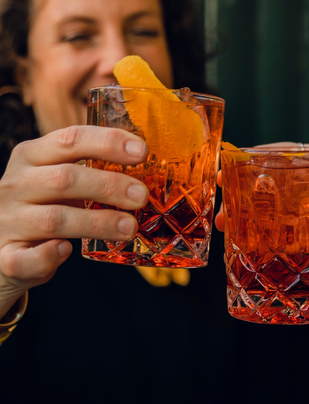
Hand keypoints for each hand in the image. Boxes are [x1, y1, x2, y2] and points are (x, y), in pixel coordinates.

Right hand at [0, 126, 148, 318]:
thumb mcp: (56, 180)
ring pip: (54, 219)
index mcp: (32, 157)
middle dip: (110, 185)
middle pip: (65, 178)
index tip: (142, 150)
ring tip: (129, 227)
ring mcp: (8, 221)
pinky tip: (67, 252)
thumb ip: (88, 173)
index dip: (108, 142)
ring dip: (97, 222)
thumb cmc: (39, 206)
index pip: (70, 139)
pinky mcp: (5, 257)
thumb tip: (141, 177)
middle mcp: (16, 185)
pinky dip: (48, 256)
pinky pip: (25, 259)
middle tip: (141, 196)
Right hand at [215, 142, 308, 298]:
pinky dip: (265, 247)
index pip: (288, 156)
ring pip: (272, 215)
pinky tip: (247, 252)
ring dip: (248, 220)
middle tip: (222, 201)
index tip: (233, 163)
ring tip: (225, 227)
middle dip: (243, 192)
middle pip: (271, 187)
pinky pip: (282, 243)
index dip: (258, 157)